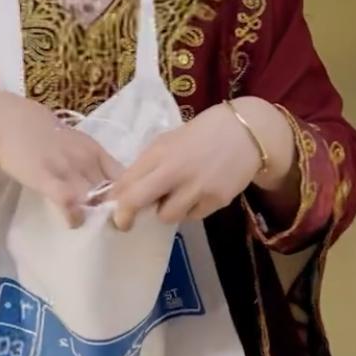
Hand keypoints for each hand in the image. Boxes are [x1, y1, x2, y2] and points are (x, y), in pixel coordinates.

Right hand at [0, 91, 120, 227]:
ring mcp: (68, 169)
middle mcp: (87, 160)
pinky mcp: (46, 178)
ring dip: (96, 215)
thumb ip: (94, 164)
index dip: (130, 196)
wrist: (12, 122)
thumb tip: (111, 187)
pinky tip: (73, 222)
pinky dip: (74, 216)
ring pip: (94, 198)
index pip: (126, 177)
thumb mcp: (79, 145)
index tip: (127, 210)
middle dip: (115, 210)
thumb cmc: (46, 136)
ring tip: (94, 225)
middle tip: (112, 225)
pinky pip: (68, 201)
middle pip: (113, 191)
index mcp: (97, 152)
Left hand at [108, 101, 278, 230]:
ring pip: (167, 216)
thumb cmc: (202, 134)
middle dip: (126, 216)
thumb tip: (125, 191)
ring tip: (177, 196)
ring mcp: (197, 188)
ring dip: (167, 210)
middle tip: (124, 223)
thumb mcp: (169, 141)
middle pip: (137, 202)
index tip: (111, 208)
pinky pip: (192, 215)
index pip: (126, 182)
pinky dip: (191, 209)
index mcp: (160, 152)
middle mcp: (176, 171)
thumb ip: (148, 164)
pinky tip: (199, 193)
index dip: (114, 199)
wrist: (245, 132)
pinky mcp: (216, 200)